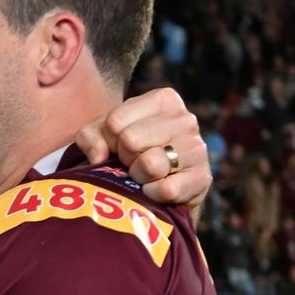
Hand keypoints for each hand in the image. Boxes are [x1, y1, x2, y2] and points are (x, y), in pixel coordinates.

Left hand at [75, 87, 210, 208]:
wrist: (160, 189)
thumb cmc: (130, 154)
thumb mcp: (104, 136)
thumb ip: (91, 137)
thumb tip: (98, 157)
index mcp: (164, 100)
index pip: (115, 121)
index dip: (109, 141)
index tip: (119, 146)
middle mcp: (185, 119)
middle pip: (130, 140)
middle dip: (124, 158)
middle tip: (133, 162)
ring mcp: (197, 148)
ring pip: (150, 164)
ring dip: (138, 176)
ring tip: (144, 175)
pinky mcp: (203, 178)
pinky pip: (166, 189)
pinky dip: (153, 195)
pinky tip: (155, 191)